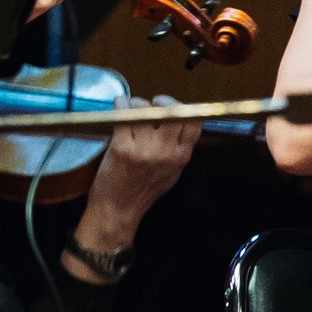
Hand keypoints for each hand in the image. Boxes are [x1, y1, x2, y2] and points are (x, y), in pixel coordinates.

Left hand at [79, 94, 200, 246]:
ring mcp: (145, 150)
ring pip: (144, 109)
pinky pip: (123, 115)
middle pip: (172, 111)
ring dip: (135, 103)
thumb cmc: (142, 192)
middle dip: (161, 101)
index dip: (183, 108)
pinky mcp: (122, 148)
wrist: (118, 211)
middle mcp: (167, 152)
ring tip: (129, 109)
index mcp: (181, 157)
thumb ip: (177, 151)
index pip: (194, 122)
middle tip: (150, 102)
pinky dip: (119, 104)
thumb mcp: (171, 173)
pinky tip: (118, 106)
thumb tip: (177, 124)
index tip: (170, 106)